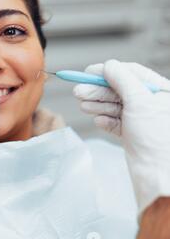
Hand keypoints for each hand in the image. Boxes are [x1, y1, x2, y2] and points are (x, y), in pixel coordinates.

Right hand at [73, 59, 169, 213]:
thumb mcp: (139, 100)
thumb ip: (122, 79)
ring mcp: (142, 120)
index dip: (108, 71)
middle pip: (120, 90)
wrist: (158, 172)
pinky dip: (105, 120)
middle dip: (98, 90)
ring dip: (98, 104)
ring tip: (83, 104)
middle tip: (78, 91)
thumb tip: (109, 65)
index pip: (131, 73)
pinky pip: (116, 122)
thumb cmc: (158, 138)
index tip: (88, 72)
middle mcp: (152, 104)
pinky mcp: (133, 134)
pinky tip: (98, 120)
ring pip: (115, 106)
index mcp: (160, 91)